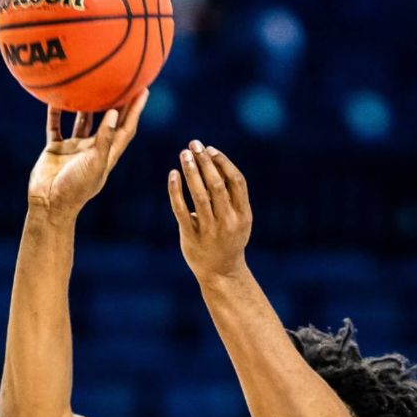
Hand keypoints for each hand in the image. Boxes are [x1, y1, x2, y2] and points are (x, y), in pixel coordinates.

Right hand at [28, 91, 147, 223]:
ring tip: (91, 82)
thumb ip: (104, 139)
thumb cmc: (76, 188)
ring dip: (86, 104)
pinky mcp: (56, 149)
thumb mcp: (95, 163)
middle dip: (117, 101)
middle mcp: (93, 148)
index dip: (136, 110)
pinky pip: (55, 126)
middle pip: (108, 120)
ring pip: (82, 120)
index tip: (144, 89)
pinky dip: (55, 113)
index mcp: (107, 154)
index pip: (126, 128)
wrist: (49, 204)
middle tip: (122, 79)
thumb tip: (115, 113)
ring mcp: (74, 148)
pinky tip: (53, 97)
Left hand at [167, 141, 252, 280]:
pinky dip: (176, 191)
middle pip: (217, 185)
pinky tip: (173, 174)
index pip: (236, 181)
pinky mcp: (191, 237)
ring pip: (199, 195)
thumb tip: (216, 163)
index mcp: (243, 214)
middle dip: (205, 162)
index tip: (210, 149)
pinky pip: (181, 210)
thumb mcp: (240, 218)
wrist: (222, 272)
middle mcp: (228, 221)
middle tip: (194, 144)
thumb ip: (232, 196)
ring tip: (184, 154)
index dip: (223, 162)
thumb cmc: (229, 239)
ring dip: (191, 171)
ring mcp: (210, 230)